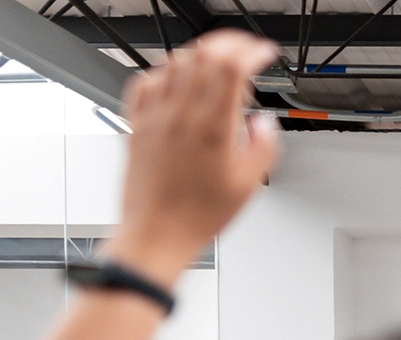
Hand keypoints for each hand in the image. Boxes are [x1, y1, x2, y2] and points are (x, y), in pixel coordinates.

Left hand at [105, 30, 281, 289]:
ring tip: (214, 67)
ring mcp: (155, 116)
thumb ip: (263, 148)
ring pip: (174, 61)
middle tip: (244, 53)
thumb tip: (264, 124)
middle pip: (203, 53)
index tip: (264, 54)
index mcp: (212, 127)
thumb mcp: (247, 186)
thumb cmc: (197, 216)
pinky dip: (164, 72)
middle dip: (229, 43)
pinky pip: (146, 82)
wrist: (156, 234)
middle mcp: (180, 114)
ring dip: (199, 54)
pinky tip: (175, 82)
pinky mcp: (136, 124)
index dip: (252, 51)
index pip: (231, 66)